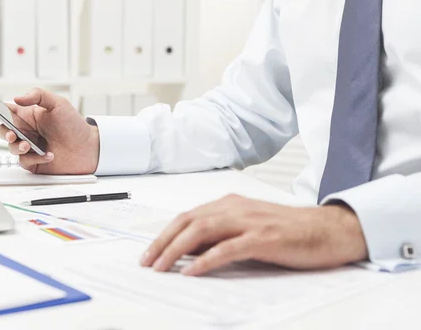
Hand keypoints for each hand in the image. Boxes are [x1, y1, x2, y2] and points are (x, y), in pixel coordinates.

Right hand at [0, 88, 99, 174]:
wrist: (89, 148)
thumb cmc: (75, 125)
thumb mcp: (58, 103)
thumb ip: (37, 95)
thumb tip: (17, 98)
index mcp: (28, 116)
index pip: (6, 111)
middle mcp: (27, 131)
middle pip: (3, 130)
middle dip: (3, 132)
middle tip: (12, 134)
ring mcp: (30, 147)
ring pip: (11, 148)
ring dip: (17, 147)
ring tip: (31, 146)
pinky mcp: (34, 162)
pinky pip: (24, 161)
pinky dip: (35, 159)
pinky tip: (49, 154)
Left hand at [140, 194, 367, 275]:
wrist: (330, 229)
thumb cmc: (290, 231)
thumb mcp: (249, 227)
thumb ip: (222, 234)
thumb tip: (189, 252)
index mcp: (230, 204)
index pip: (188, 216)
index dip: (165, 234)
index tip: (149, 251)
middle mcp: (235, 208)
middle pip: (188, 221)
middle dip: (162, 242)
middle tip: (146, 262)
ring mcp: (249, 221)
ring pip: (202, 231)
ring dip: (176, 250)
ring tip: (160, 267)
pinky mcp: (264, 238)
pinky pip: (227, 249)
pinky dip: (205, 260)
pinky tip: (191, 272)